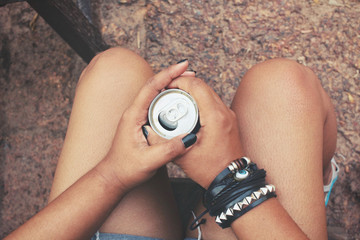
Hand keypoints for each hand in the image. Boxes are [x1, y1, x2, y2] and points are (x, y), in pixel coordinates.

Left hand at [103, 61, 195, 191]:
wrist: (114, 177)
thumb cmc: (126, 169)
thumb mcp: (148, 161)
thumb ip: (169, 150)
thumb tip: (190, 138)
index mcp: (133, 115)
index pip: (151, 88)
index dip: (168, 74)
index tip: (183, 65)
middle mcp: (134, 112)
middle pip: (154, 86)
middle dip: (173, 76)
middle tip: (191, 72)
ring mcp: (138, 116)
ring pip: (156, 95)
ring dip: (171, 86)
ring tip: (188, 82)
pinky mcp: (142, 123)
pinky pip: (157, 105)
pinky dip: (169, 98)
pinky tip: (179, 101)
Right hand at [146, 76, 243, 188]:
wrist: (231, 180)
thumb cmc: (211, 170)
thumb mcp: (183, 156)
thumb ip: (164, 142)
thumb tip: (148, 131)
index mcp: (215, 117)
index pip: (197, 86)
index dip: (179, 81)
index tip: (166, 86)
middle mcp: (225, 112)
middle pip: (203, 86)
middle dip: (184, 84)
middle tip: (168, 91)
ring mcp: (229, 115)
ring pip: (209, 92)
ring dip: (193, 91)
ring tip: (176, 99)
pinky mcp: (229, 120)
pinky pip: (214, 102)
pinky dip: (201, 100)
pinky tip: (189, 109)